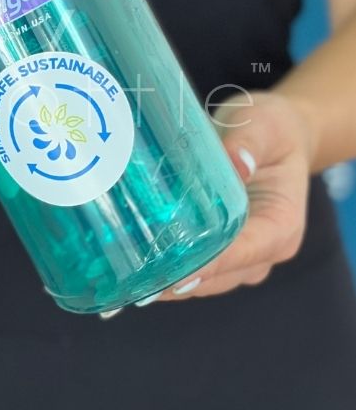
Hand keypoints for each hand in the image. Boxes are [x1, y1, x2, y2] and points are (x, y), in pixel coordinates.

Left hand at [152, 92, 312, 302]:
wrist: (277, 136)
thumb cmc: (273, 130)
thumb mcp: (265, 126)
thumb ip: (250, 143)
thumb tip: (237, 164)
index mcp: (282, 226)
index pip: (244, 253)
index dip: (210, 266)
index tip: (176, 276)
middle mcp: (266, 250)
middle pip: (219, 277)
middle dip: (179, 281)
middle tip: (135, 279)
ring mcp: (245, 256)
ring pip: (205, 282)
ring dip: (169, 283)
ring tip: (128, 279)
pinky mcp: (224, 251)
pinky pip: (197, 270)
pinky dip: (170, 271)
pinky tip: (136, 270)